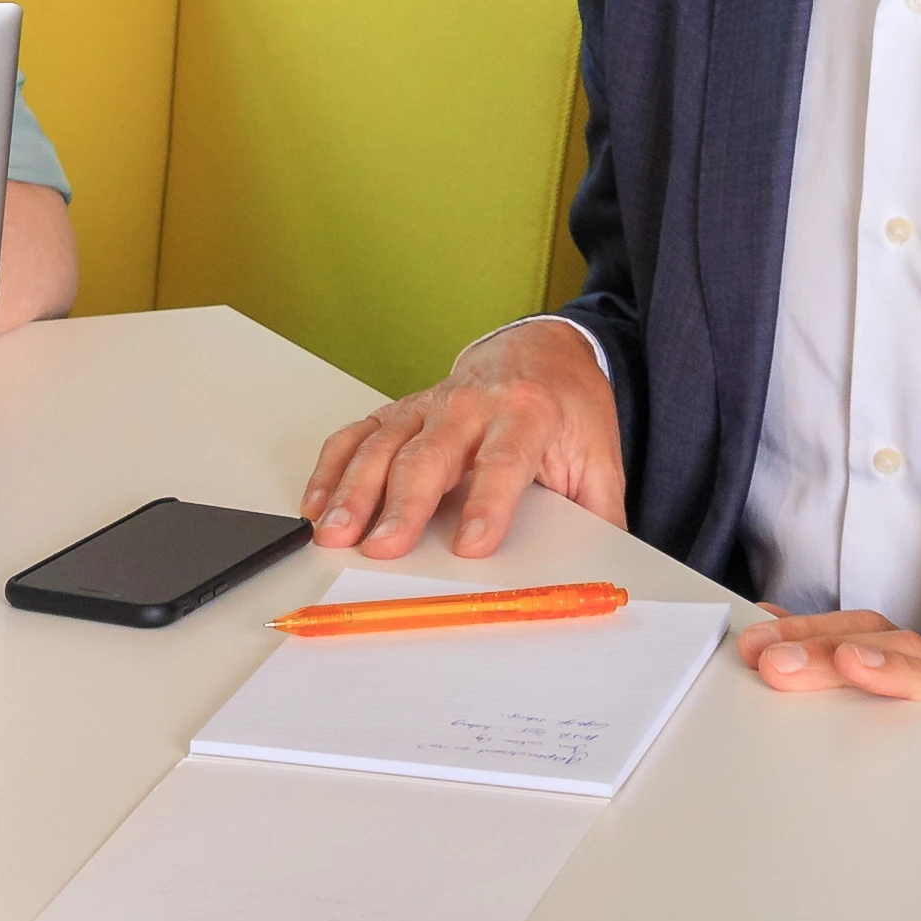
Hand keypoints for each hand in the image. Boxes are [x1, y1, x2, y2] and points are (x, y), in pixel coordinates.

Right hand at [301, 319, 626, 560]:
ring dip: (354, 489)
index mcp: (527, 414)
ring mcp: (430, 404)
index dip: (488, 504)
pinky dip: (332, 468)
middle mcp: (472, 404)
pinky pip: (358, 435)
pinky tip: (317, 504)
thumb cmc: (567, 407)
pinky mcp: (402, 410)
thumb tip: (603, 570)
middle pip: (431, 455)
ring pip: (384, 444)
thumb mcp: (599, 455)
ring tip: (334, 532)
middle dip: (403, 503)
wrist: (541, 351)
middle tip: (383, 547)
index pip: (504, 461)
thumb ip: (600, 512)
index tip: (472, 546)